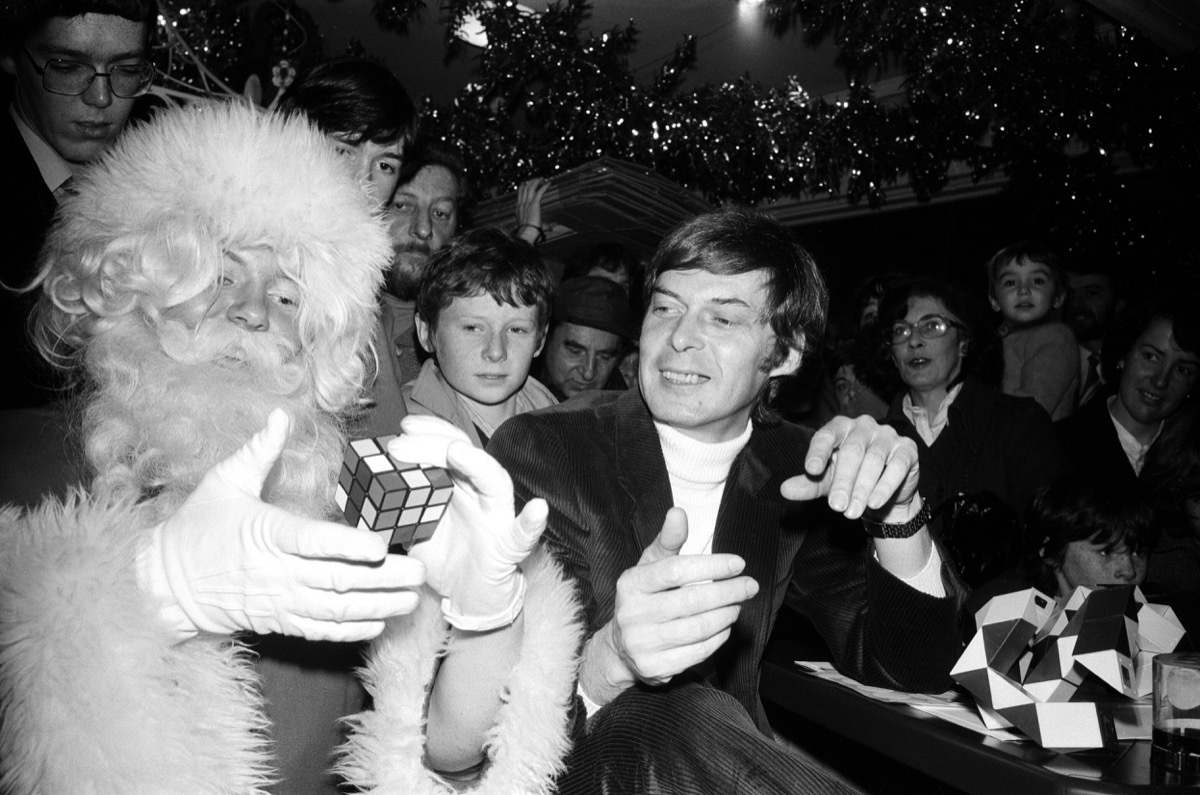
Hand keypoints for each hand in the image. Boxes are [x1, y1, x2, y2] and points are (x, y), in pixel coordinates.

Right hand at [140, 409, 425, 641]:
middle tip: (419, 572)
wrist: (165, 585)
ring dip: (376, 605)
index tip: (381, 545)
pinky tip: (380, 621)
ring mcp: (279, 602)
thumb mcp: (222, 483)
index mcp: (266, 534)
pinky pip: (319, 631)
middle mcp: (276, 572)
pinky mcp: (278, 622)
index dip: (348, 545)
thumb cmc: (197, 528)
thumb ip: (257, 451)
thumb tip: (280, 415)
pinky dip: (351, 629)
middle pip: (336, 579)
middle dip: (382, 579)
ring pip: (335, 609)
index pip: (313, 542)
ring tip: (412, 599)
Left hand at [387, 414, 544, 631]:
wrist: (468, 598)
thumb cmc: (444, 560)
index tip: (403, 427)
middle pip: (465, 455)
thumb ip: (393, 510)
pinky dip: (532, 521)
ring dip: (477, 464)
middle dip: (434, 444)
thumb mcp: (410, 530)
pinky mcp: (509, 546)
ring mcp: (497, 516)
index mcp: (456, 485)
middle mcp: (479, 493)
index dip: (427, 432)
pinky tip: (537, 509)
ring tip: (458, 452)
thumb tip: (358, 495)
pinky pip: (524, 533)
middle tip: (402, 442)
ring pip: (494, 481)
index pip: (446, 446)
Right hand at [514, 177, 548, 241]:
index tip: (526, 183)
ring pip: (531, 187)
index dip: (523, 187)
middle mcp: (521, 205)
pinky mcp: (534, 204)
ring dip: (537, 181)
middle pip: (525, 188)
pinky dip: (544, 186)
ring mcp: (527, 204)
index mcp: (518, 210)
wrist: (527, 235)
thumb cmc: (530, 234)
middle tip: (538, 179)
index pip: (520, 194)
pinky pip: (539, 192)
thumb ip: (543, 226)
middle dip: (531, 182)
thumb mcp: (534, 228)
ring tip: (542, 178)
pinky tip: (549, 183)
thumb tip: (550, 228)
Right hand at [586, 509, 758, 699]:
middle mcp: (632, 613)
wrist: (620, 646)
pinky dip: (717, 638)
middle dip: (728, 591)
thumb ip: (668, 541)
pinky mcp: (654, 667)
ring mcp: (642, 643)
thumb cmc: (644, 597)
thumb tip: (679, 512)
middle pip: (692, 600)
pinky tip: (725, 627)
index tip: (738, 563)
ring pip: (697, 628)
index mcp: (631, 583)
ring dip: (726, 615)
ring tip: (737, 605)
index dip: (712, 566)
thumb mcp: (650, 566)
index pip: (677, 570)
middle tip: (749, 586)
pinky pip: (697, 653)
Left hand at [780, 415, 920, 521]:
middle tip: (836, 507)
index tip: (811, 470)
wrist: (884, 494)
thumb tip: (784, 489)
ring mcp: (887, 436)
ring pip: (874, 460)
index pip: (826, 435)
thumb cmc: (850, 480)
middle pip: (852, 451)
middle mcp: (863, 426)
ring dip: (862, 489)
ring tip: (852, 511)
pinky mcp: (907, 450)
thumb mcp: (826, 483)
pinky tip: (874, 503)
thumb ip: (807, 483)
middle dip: (843, 481)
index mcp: (840, 428)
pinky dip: (885, 486)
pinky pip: (896, 466)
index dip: (818, 451)